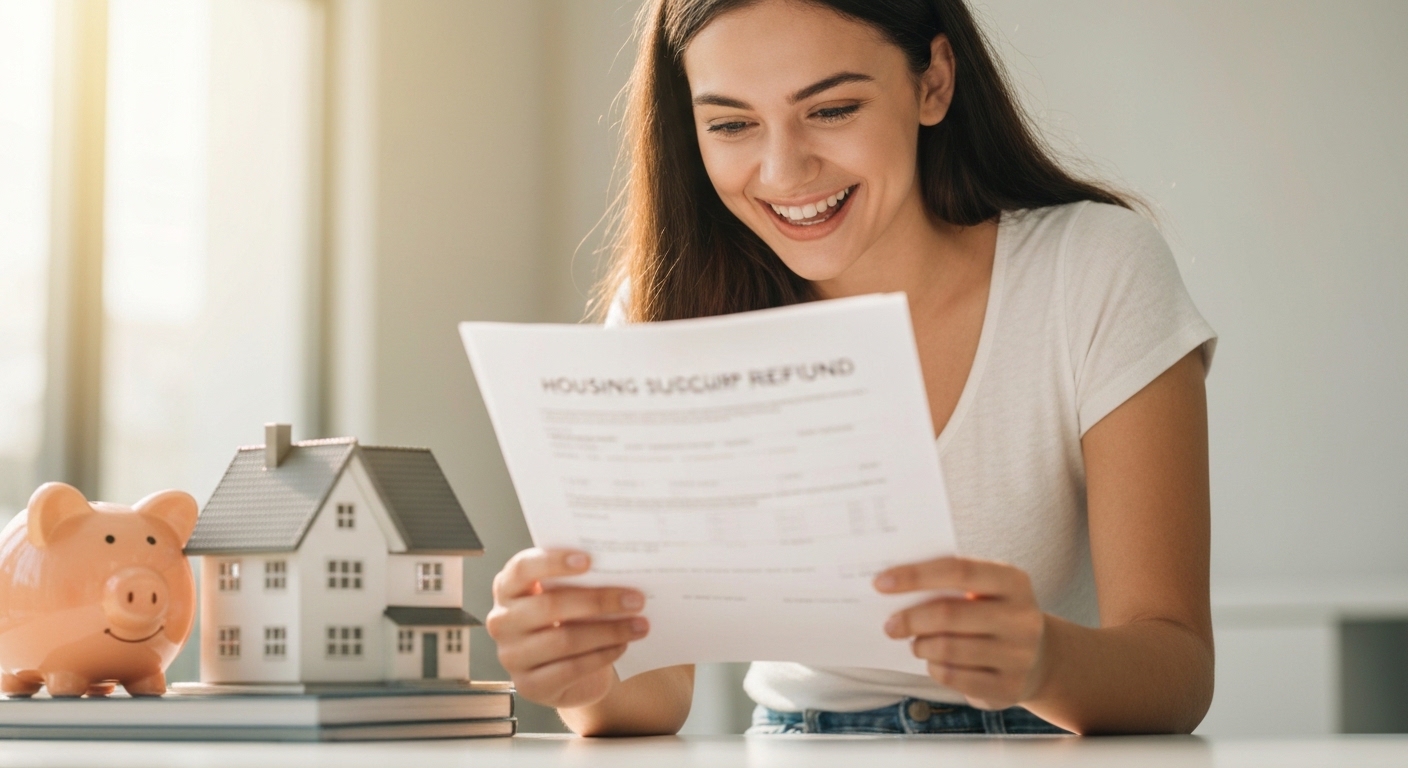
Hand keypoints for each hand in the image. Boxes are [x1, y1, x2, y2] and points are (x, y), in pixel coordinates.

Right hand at [486, 548, 648, 708]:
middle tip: (636, 599)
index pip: (522, 568)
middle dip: (599, 600)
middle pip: (550, 605)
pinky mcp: (529, 685)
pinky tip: (622, 646)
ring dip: (609, 631)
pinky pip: (571, 668)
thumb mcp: (565, 596)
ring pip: (564, 639)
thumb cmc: (567, 620)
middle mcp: (502, 620)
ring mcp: (512, 656)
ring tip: (639, 625)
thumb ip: (579, 581)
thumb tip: (618, 568)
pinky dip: (602, 655)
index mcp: (508, 588)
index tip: (589, 560)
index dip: (553, 561)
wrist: (564, 671)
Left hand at [874, 557, 1049, 710]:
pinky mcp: (1008, 688)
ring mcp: (1019, 655)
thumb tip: (892, 584)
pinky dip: (934, 668)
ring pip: (947, 649)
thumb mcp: (985, 591)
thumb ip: (949, 583)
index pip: (959, 570)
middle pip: (948, 614)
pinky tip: (934, 662)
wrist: (1040, 658)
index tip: (880, 582)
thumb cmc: (993, 614)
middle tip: (890, 625)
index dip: (916, 575)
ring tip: (916, 643)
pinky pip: (953, 677)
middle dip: (910, 619)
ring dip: (921, 645)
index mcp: (1013, 581)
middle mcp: (1022, 617)